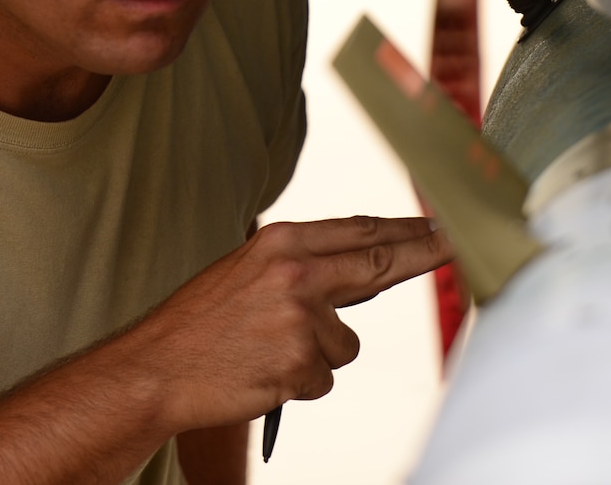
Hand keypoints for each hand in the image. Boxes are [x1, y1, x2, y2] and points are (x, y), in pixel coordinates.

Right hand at [118, 216, 451, 434]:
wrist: (157, 368)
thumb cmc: (199, 325)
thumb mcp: (246, 273)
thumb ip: (301, 268)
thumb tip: (363, 272)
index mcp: (280, 243)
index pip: (358, 230)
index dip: (404, 230)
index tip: (438, 227)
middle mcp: (295, 272)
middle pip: (379, 263)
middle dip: (422, 257)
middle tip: (453, 247)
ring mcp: (300, 318)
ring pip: (346, 343)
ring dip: (319, 355)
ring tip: (268, 353)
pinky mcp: (300, 363)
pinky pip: (323, 378)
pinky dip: (300, 383)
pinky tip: (262, 373)